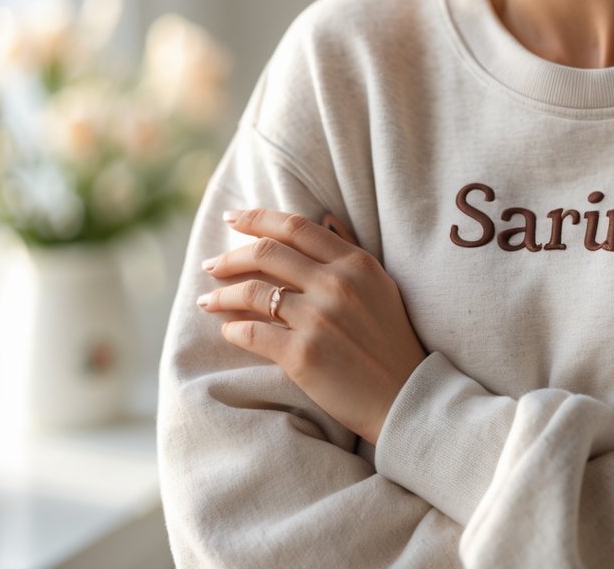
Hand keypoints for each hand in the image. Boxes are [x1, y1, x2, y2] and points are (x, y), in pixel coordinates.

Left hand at [196, 207, 428, 446]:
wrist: (405, 394)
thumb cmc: (390, 340)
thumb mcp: (379, 285)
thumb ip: (348, 252)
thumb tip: (322, 218)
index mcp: (355, 263)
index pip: (295, 227)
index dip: (256, 219)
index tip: (232, 219)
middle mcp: (336, 284)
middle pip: (266, 253)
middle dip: (230, 257)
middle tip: (212, 265)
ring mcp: (318, 319)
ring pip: (251, 293)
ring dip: (222, 295)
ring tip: (209, 301)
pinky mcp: (302, 354)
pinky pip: (250, 333)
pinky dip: (232, 330)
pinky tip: (229, 331)